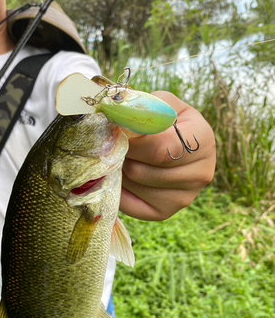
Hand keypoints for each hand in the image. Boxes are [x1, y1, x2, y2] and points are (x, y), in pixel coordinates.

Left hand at [119, 91, 215, 220]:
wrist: (174, 144)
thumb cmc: (165, 121)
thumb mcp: (161, 104)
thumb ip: (142, 107)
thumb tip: (115, 117)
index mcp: (203, 141)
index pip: (159, 150)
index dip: (131, 143)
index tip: (118, 134)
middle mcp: (201, 173)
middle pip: (142, 171)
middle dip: (122, 157)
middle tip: (116, 146)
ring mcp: (185, 198)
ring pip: (135, 186)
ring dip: (120, 171)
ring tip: (123, 158)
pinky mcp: (166, 213)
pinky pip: (132, 206)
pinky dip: (120, 190)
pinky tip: (122, 176)